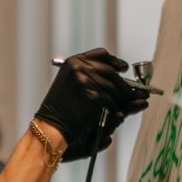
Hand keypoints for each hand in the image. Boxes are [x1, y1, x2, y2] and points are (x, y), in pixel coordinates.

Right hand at [36, 49, 147, 163]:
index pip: (101, 55)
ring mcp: (87, 81)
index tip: (123, 69)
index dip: (115, 62)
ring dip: (118, 100)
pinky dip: (113, 110)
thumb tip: (122, 72)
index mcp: (74, 61)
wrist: (51, 127)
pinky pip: (113, 102)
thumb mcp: (72, 84)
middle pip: (113, 73)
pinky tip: (105, 114)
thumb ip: (92, 74)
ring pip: (115, 89)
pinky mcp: (94, 96)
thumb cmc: (62, 109)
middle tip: (130, 94)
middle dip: (123, 86)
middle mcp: (80, 67)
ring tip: (112, 108)